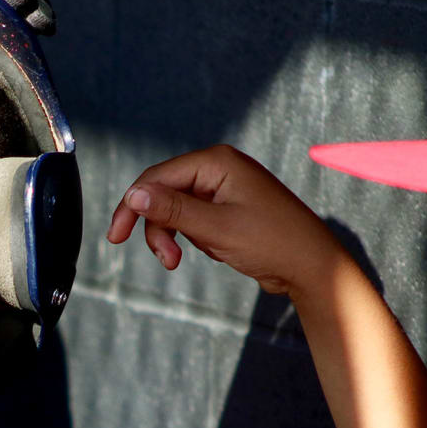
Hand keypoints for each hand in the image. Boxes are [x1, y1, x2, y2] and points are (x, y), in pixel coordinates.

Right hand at [105, 144, 345, 296]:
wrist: (310, 265)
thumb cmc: (272, 242)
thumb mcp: (215, 228)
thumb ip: (172, 210)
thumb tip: (133, 194)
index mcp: (216, 162)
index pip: (156, 177)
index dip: (131, 205)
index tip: (115, 237)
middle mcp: (217, 169)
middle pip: (162, 193)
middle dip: (156, 227)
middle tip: (163, 258)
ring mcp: (222, 188)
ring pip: (174, 209)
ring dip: (170, 236)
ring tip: (177, 261)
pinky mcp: (226, 208)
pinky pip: (191, 219)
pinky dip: (188, 237)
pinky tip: (209, 251)